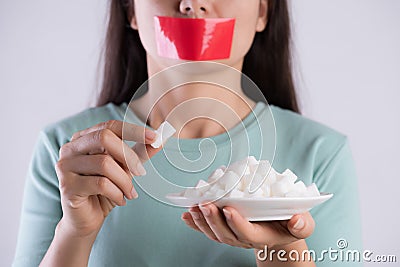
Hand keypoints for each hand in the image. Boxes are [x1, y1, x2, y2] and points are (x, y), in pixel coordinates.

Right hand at [55, 120, 160, 236]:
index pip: (110, 126)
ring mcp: (66, 166)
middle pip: (104, 138)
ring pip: (104, 163)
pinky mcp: (67, 186)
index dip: (134, 130)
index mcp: (83, 138)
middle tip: (141, 172)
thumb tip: (160, 139)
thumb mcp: (124, 169)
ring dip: (124, 180)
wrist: (86, 220)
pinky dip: (117, 193)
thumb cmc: (104, 191)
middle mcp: (70, 149)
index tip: (155, 138)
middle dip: (128, 155)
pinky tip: (120, 200)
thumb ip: (139, 153)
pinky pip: (101, 184)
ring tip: (130, 192)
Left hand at [181, 203, 314, 249]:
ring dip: (202, 221)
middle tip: (205, 204)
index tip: (229, 209)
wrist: (279, 229)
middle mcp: (244, 238)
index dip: (237, 223)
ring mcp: (232, 235)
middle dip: (213, 220)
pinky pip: (207, 229)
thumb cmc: (289, 223)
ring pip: (214, 232)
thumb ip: (301, 224)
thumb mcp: (302, 223)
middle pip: (226, 234)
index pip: (247, 233)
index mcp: (262, 236)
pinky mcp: (224, 229)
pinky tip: (186, 214)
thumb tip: (296, 220)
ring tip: (193, 207)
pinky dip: (195, 223)